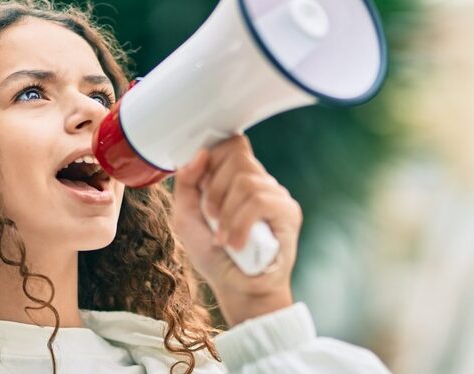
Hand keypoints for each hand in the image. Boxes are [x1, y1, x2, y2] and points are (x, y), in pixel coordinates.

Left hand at [171, 135, 302, 325]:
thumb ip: (186, 184)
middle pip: (237, 153)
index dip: (211, 159)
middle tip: (211, 217)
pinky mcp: (288, 212)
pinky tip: (236, 243)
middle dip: (213, 188)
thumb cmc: (215, 256)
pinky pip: (258, 201)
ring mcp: (276, 194)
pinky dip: (239, 224)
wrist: (238, 289)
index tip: (201, 189)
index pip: (231, 143)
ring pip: (245, 180)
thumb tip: (200, 154)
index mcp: (238, 178)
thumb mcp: (187, 217)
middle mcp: (260, 181)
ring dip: (225, 214)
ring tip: (223, 238)